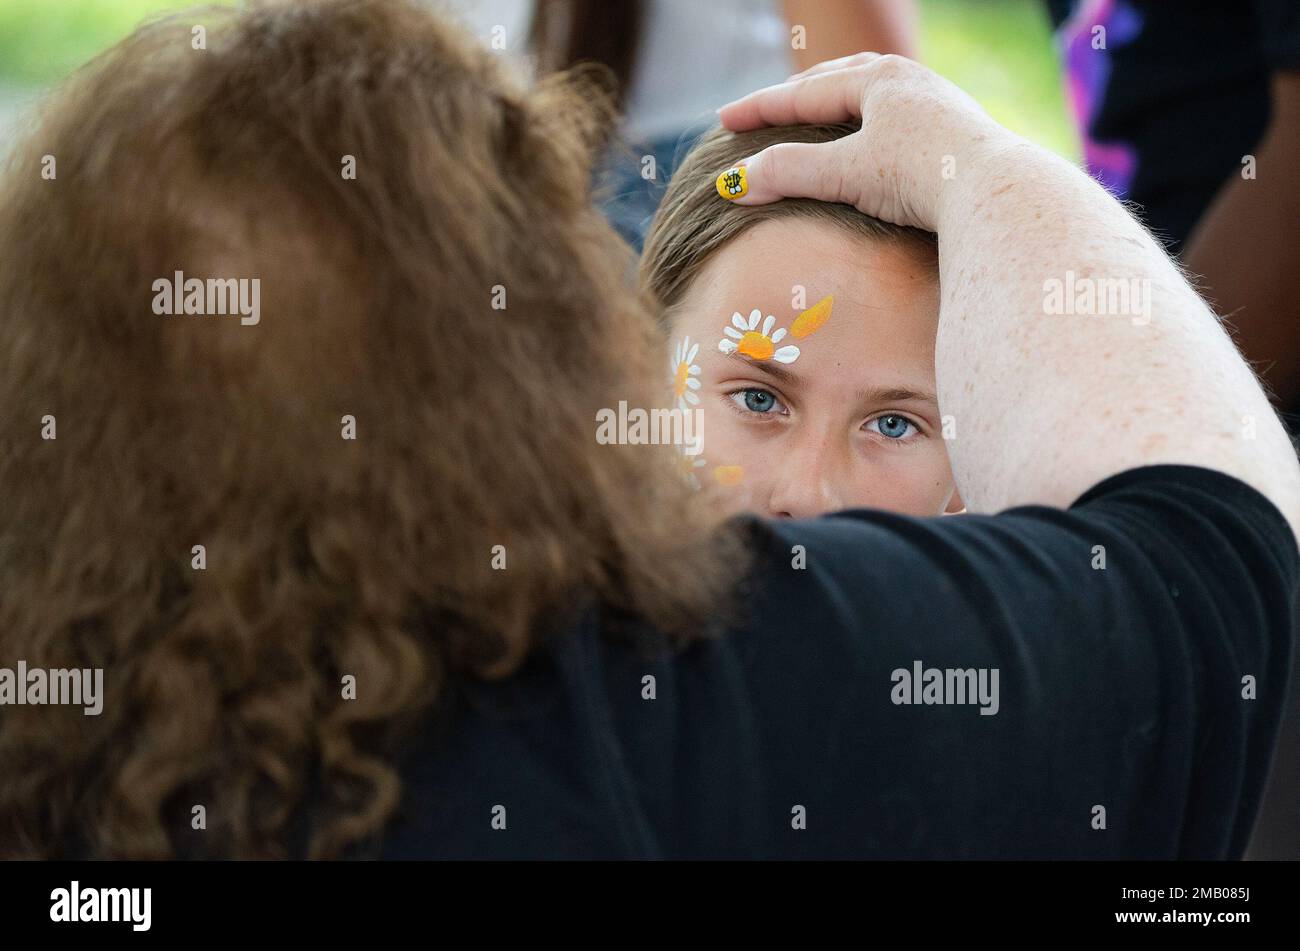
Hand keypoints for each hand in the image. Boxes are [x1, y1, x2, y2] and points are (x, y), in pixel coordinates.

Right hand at [716, 52, 1016, 230]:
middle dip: (795, 96)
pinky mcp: (953, 129)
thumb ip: (789, 173)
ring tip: (811, 114)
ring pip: (869, 94)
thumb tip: (734, 185)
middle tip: (762, 112)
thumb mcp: (846, 174)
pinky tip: (866, 140)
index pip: (802, 92)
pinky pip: (893, 115)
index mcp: (877, 79)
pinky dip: (865, 122)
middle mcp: (907, 80)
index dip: (759, 109)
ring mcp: (934, 101)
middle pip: (836, 81)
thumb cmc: (923, 177)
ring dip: (833, 103)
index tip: (722, 121)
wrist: (998, 194)